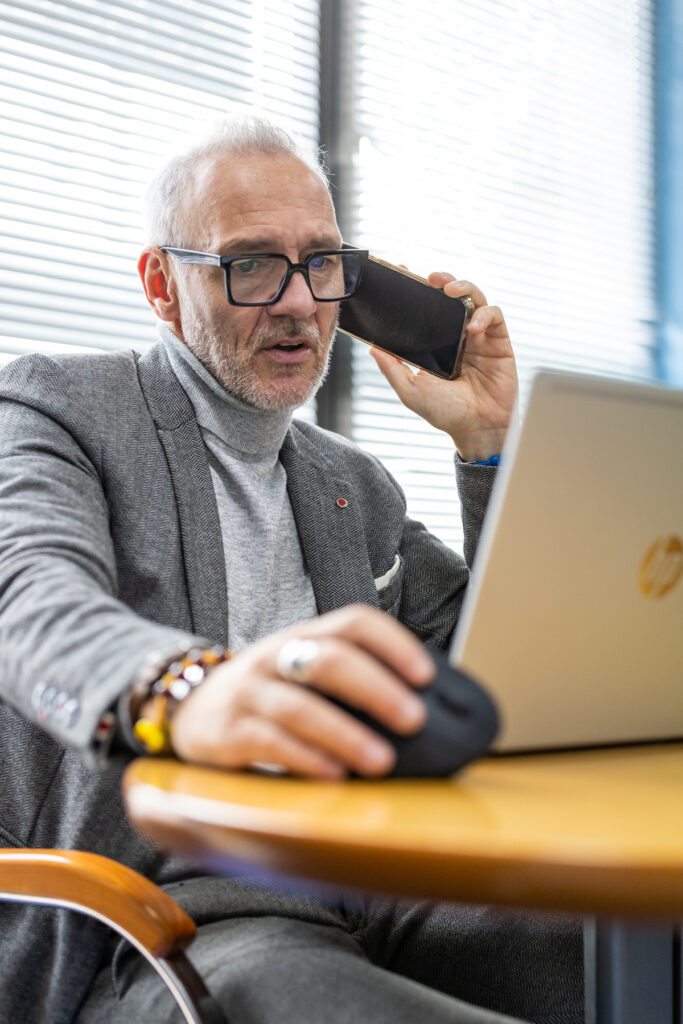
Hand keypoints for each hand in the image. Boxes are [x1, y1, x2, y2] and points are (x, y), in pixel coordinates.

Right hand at [169, 606, 433, 778]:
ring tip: (381, 761)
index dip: (393, 644)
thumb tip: (421, 709)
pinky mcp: (227, 732)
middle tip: (413, 719)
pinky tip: (334, 777)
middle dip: (376, 689)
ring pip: (300, 706)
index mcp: (304, 636)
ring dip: (346, 734)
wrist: (187, 707)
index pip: (353, 623)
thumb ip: (346, 681)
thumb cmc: (267, 693)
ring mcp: (250, 692)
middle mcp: (276, 656)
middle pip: (329, 660)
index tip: (426, 676)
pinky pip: (268, 743)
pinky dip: (304, 759)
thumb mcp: (301, 671)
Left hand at [369, 272, 517, 461]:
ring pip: (476, 298)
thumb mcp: (411, 391)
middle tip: (430, 278)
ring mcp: (479, 338)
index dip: (417, 290)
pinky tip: (473, 326)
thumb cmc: (447, 414)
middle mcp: (458, 336)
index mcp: (437, 344)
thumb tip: (372, 347)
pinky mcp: (499, 342)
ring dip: (464, 287)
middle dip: (443, 280)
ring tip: (451, 290)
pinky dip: (485, 314)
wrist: (477, 429)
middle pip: (452, 297)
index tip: (403, 273)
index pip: (426, 310)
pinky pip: (495, 316)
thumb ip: (393, 368)